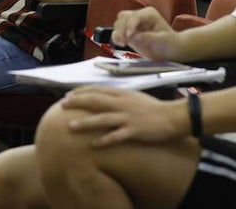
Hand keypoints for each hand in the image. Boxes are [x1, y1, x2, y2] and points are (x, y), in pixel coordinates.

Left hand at [60, 87, 186, 146]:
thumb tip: (105, 99)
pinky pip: (116, 136)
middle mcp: (122, 103)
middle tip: (62, 105)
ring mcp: (128, 117)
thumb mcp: (135, 97)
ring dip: (85, 122)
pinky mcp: (134, 130)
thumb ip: (120, 98)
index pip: (97, 90)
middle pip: (95, 101)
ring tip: (70, 126)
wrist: (173, 117)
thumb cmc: (154, 108)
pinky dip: (104, 140)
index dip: (81, 92)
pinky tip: (94, 144)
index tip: (69, 95)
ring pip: (102, 118)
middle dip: (77, 102)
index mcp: (122, 94)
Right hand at [113, 6, 182, 60]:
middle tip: (125, 40)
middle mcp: (139, 16)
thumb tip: (133, 37)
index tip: (129, 36)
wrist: (171, 51)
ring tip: (124, 43)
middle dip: (122, 28)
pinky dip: (116, 37)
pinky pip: (117, 32)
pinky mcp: (129, 33)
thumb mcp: (162, 40)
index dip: (130, 25)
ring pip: (118, 23)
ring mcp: (133, 24)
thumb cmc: (170, 43)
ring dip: (118, 33)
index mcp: (149, 14)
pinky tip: (120, 44)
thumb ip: (148, 37)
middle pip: (123, 16)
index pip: (135, 16)